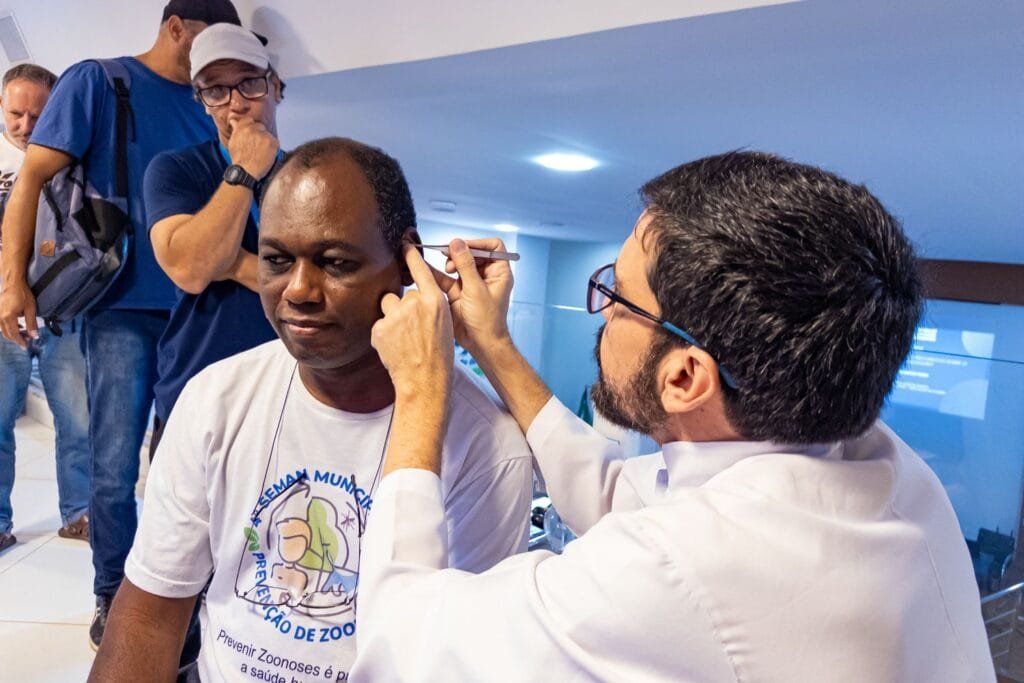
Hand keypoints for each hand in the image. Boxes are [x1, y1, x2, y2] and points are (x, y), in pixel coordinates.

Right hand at [0, 279, 36, 347]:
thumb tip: (34, 336)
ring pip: (4, 330)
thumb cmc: (22, 294)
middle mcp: (0, 317)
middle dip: (17, 339)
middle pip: (7, 334)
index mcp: (8, 317)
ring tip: (24, 333)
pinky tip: (18, 325)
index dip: (20, 342)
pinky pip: (2, 324)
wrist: (13, 283)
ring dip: (13, 333)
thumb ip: (32, 323)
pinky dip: (9, 327)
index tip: (27, 346)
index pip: (14, 335)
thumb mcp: (31, 309)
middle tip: (27, 340)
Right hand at [226, 118, 278, 179]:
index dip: (252, 128)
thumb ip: (236, 130)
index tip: (252, 135)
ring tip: (261, 152)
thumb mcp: (233, 142)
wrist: (245, 171)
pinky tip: (266, 155)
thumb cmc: (239, 159)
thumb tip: (234, 121)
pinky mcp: (272, 142)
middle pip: (260, 126)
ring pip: (268, 134)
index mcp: (242, 128)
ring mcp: (263, 135)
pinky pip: (275, 142)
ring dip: (266, 141)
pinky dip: (273, 148)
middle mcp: (252, 129)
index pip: (249, 120)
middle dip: (260, 134)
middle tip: (257, 146)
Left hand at [371, 243, 453, 397]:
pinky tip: (395, 348)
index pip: (420, 269)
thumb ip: (430, 306)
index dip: (410, 253)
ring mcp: (396, 315)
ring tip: (403, 338)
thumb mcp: (444, 324)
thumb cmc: (439, 356)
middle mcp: (415, 303)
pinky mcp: (380, 328)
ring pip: (388, 306)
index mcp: (435, 301)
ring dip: (392, 318)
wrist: (425, 381)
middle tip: (413, 330)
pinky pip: (379, 324)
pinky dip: (384, 335)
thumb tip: (416, 297)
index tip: (404, 241)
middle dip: (404, 309)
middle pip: (402, 295)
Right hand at [435, 238, 513, 355]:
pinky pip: (446, 279)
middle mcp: (486, 276)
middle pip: (471, 253)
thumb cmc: (487, 321)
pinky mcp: (458, 292)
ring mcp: (471, 284)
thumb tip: (457, 243)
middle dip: (459, 253)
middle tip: (448, 256)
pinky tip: (427, 269)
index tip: (462, 247)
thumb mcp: (476, 290)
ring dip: (449, 263)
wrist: (480, 343)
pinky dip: (438, 274)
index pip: (492, 247)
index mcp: (499, 273)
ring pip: (458, 265)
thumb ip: (466, 265)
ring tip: (445, 267)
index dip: (477, 244)